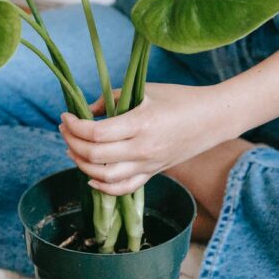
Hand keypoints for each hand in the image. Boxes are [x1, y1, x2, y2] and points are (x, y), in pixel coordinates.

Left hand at [59, 83, 232, 195]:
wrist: (213, 119)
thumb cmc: (180, 98)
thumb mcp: (145, 90)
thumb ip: (112, 99)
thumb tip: (86, 111)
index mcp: (140, 124)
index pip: (95, 133)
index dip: (74, 125)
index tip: (66, 115)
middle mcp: (143, 149)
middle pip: (94, 155)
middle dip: (72, 142)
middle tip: (65, 129)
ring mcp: (148, 165)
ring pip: (104, 176)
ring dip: (81, 163)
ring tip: (73, 149)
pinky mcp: (153, 173)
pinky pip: (123, 188)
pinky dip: (103, 187)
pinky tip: (91, 175)